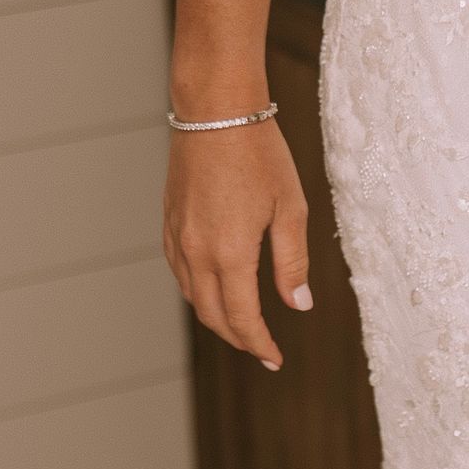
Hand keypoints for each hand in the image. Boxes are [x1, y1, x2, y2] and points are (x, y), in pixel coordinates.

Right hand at [162, 115, 311, 370]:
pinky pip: (179, 270)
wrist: (215, 108)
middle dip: (239, 338)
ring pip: (191, 295)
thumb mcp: (290, 210)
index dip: (260, 345)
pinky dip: (198, 291)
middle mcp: (196, 251)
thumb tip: (298, 306)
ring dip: (216, 317)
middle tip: (263, 350)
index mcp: (229, 253)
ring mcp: (177, 236)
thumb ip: (292, 263)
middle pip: (212, 315)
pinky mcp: (170, 220)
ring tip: (243, 327)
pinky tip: (215, 291)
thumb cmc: (259, 153)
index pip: (242, 318)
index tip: (276, 360)